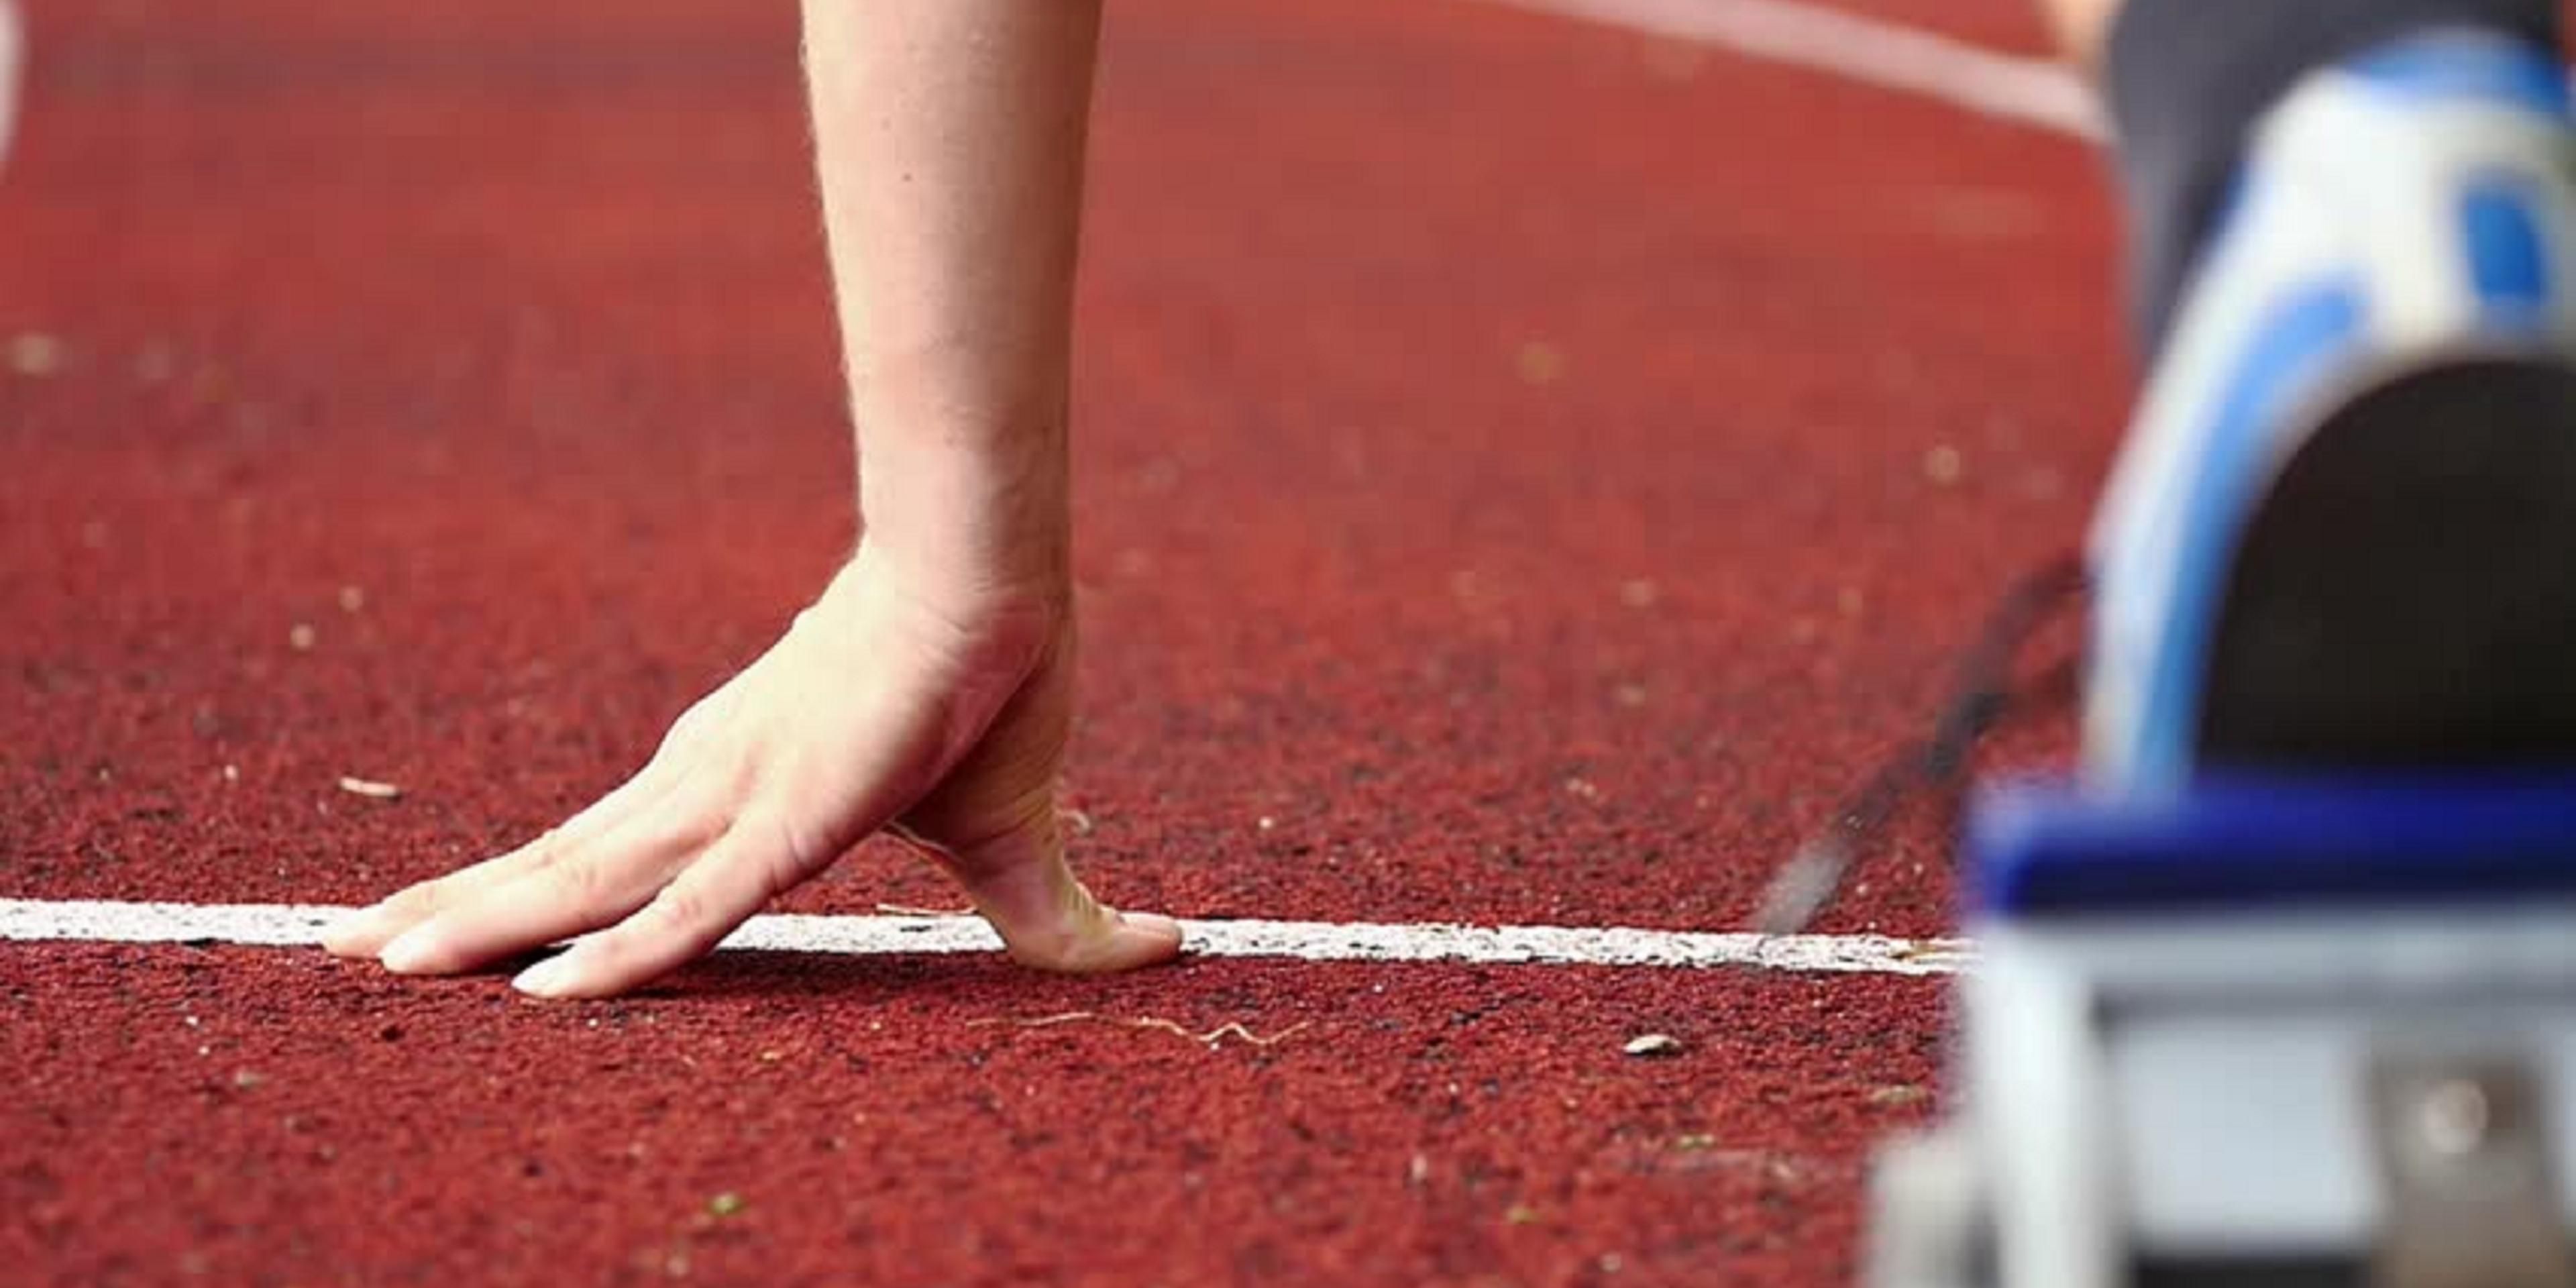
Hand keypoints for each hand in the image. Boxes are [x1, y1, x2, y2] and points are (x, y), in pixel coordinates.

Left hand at [322, 544, 1182, 997]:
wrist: (997, 582)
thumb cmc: (993, 684)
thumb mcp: (1010, 835)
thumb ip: (1044, 913)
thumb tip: (1166, 952)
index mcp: (736, 782)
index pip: (608, 854)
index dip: (522, 894)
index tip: (435, 925)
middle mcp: (706, 789)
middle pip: (559, 866)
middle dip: (454, 911)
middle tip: (345, 949)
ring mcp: (735, 802)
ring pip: (583, 883)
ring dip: (478, 925)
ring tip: (368, 961)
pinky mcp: (785, 821)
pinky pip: (687, 909)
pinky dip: (617, 957)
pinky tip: (543, 998)